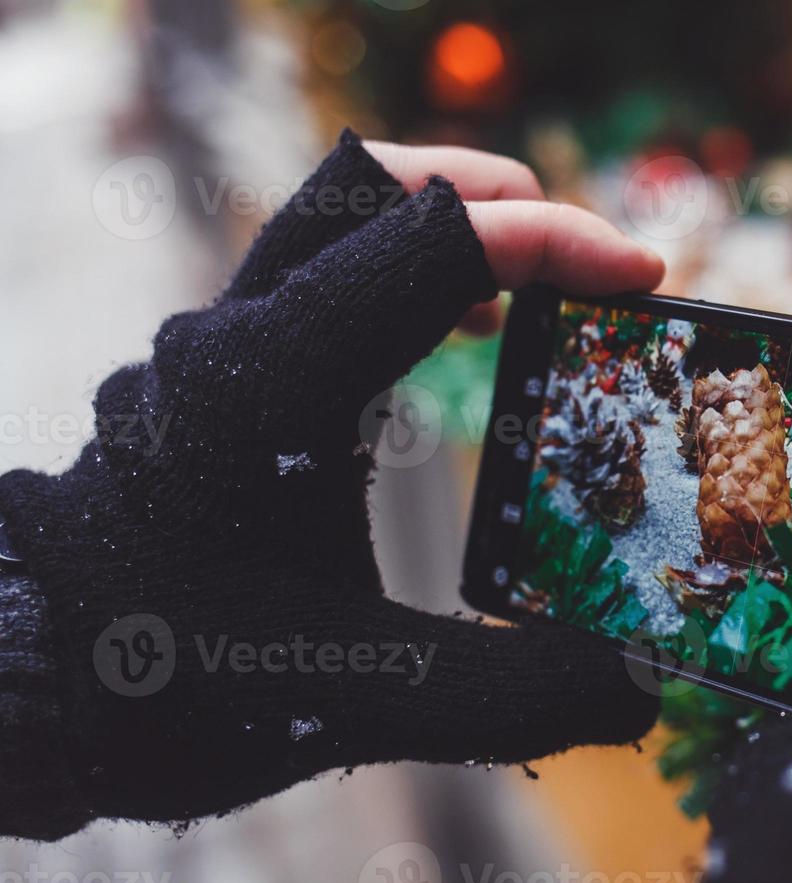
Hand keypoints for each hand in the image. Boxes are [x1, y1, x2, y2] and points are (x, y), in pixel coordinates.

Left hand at [0, 131, 663, 837]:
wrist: (27, 693)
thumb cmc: (165, 686)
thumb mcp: (357, 697)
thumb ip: (509, 694)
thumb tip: (640, 690)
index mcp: (271, 387)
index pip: (430, 243)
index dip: (552, 243)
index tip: (638, 277)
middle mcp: (235, 341)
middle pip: (366, 185)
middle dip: (493, 196)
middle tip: (583, 252)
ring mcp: (214, 352)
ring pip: (332, 221)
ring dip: (442, 230)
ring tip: (527, 288)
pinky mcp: (214, 381)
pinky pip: (317, 280)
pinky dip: (399, 278)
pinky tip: (447, 345)